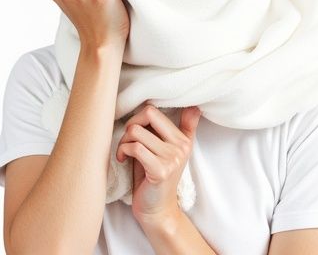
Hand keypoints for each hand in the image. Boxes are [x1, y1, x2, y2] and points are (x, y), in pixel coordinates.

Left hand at [116, 104, 201, 227]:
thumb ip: (181, 129)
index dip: (138, 117)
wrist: (157, 209)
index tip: (134, 131)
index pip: (155, 110)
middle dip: (130, 125)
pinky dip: (122, 151)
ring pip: (136, 132)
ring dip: (123, 142)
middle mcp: (181, 146)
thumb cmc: (155, 177)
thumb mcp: (169, 150)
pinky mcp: (160, 170)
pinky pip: (135, 148)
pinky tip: (122, 159)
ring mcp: (172, 158)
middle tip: (127, 140)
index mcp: (183, 138)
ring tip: (124, 152)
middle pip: (148, 114)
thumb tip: (195, 107)